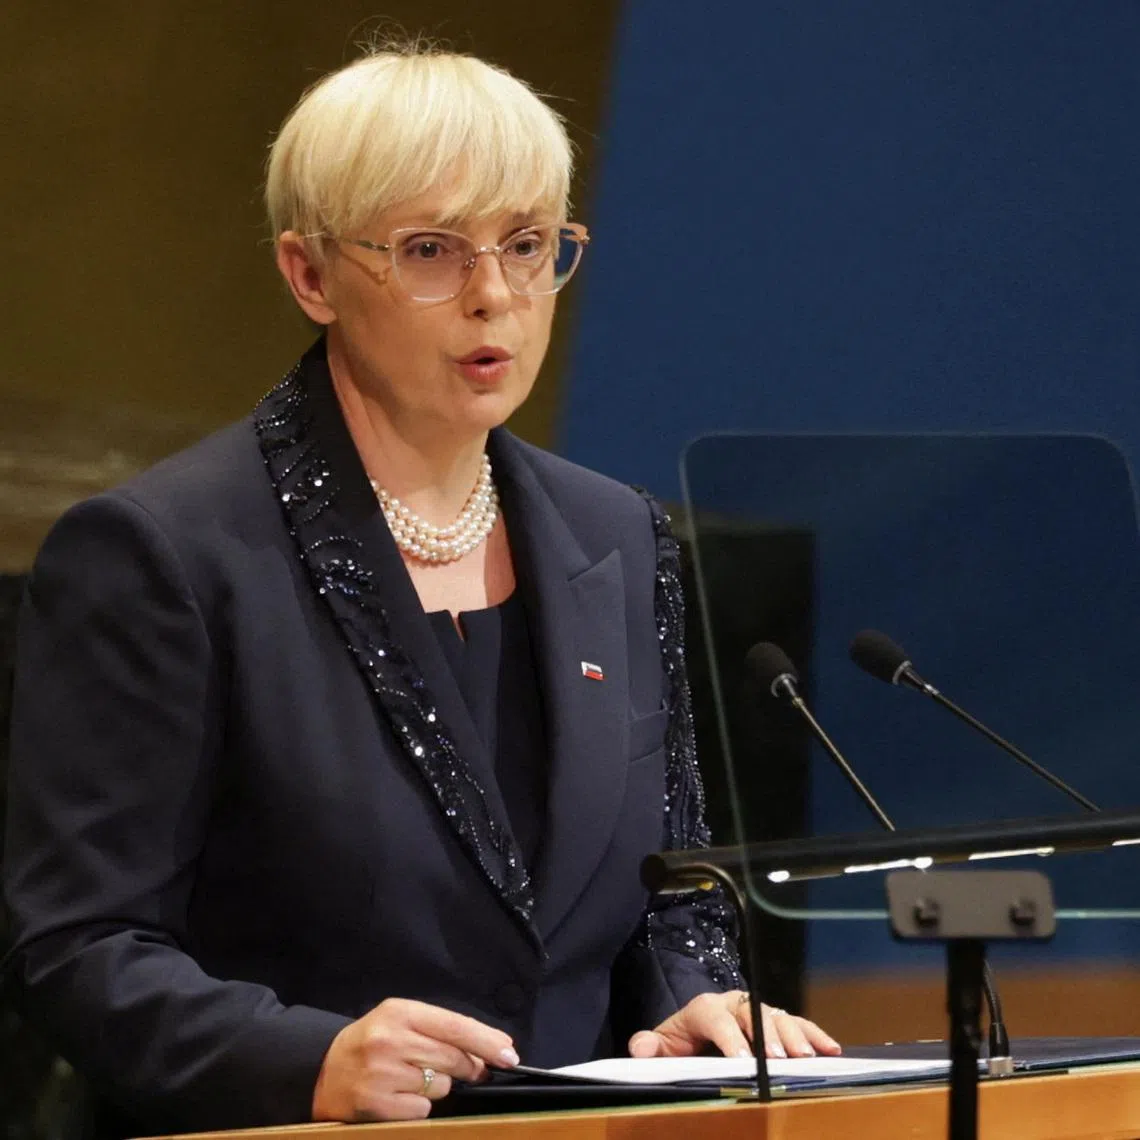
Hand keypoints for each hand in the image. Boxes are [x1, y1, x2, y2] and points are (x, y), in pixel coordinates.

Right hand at [312, 997, 519, 1120]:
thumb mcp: (402, 1021)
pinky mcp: (375, 1104)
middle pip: (453, 1058)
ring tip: (412, 1078)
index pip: (455, 1026)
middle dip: (468, 1068)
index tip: (510, 1055)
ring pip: (440, 1086)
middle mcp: (390, 1040)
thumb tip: (493, 1051)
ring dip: (437, 1087)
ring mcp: (381, 1073)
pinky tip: (398, 1096)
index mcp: (400, 1012)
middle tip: (467, 1071)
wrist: (322, 1070)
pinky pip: (422, 1110)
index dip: (487, 1041)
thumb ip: (443, 1031)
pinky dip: (418, 1107)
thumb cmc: (373, 1042)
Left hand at [628, 990, 840, 1060]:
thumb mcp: (662, 1045)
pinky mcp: (774, 1022)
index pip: (715, 1018)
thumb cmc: (681, 1043)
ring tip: (805, 1057)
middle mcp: (733, 1003)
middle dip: (767, 1035)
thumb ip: (650, 1047)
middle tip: (780, 1059)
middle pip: (752, 1012)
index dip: (728, 1038)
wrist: (695, 1032)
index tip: (740, 1061)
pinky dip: (814, 1034)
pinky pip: (798, 1023)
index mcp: (704, 1009)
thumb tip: (639, 1047)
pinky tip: (831, 1049)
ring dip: (794, 1035)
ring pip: (777, 1015)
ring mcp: (756, 1011)